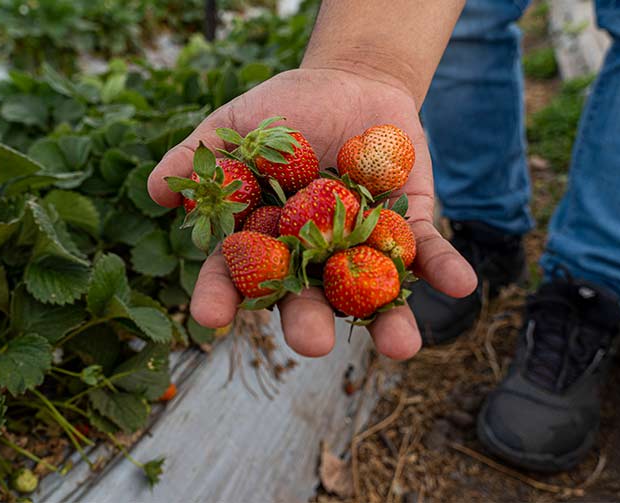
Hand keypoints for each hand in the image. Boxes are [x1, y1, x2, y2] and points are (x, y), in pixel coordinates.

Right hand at [148, 68, 476, 358]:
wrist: (352, 86)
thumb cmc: (285, 111)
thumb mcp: (238, 126)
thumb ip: (201, 157)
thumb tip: (157, 190)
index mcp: (264, 240)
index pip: (235, 274)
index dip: (221, 295)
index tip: (209, 317)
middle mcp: (310, 257)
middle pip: (305, 296)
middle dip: (309, 321)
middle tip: (313, 344)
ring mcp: (360, 247)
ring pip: (370, 292)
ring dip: (388, 321)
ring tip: (401, 346)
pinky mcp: (408, 228)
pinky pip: (426, 252)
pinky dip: (444, 269)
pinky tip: (462, 286)